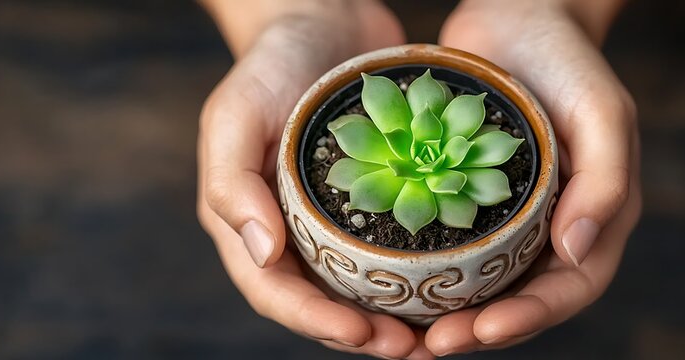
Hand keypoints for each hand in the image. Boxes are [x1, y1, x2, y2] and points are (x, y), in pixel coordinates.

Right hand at [197, 1, 433, 357]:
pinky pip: (393, 243)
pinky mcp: (375, 195)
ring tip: (436, 333)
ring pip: (361, 283)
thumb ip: (233, 186)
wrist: (320, 17)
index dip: (315, 321)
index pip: (277, 291)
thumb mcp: (234, 115)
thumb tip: (264, 256)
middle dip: (362, 333)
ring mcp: (334, 215)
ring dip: (395, 313)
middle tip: (410, 348)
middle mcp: (293, 228)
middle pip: (323, 300)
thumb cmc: (268, 63)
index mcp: (252, 220)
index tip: (363, 335)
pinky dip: (415, 270)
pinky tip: (451, 281)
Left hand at [425, 0, 641, 354]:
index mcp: (594, 217)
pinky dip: (428, 269)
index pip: (570, 287)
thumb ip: (606, 184)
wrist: (520, 15)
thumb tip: (577, 255)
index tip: (482, 330)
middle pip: (522, 298)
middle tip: (432, 345)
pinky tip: (392, 282)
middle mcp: (552, 226)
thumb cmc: (570, 61)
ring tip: (407, 332)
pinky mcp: (469, 196)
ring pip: (483, 282)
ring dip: (449, 312)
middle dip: (481, 329)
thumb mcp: (603, 114)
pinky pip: (452, 245)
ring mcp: (510, 215)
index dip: (531, 318)